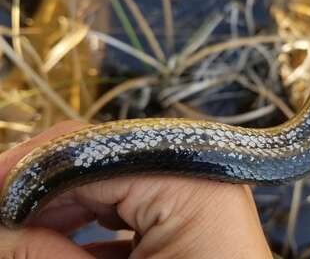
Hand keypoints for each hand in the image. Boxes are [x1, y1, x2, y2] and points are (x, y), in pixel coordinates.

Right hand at [0, 122, 271, 258]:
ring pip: (115, 186)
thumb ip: (45, 257)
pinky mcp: (191, 216)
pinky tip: (60, 245)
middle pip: (103, 163)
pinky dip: (94, 227)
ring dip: (66, 210)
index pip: (94, 152)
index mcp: (190, 183)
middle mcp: (199, 176)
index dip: (33, 170)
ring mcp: (198, 194)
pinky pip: (134, 209)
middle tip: (5, 220)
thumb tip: (0, 230)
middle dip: (47, 192)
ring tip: (24, 234)